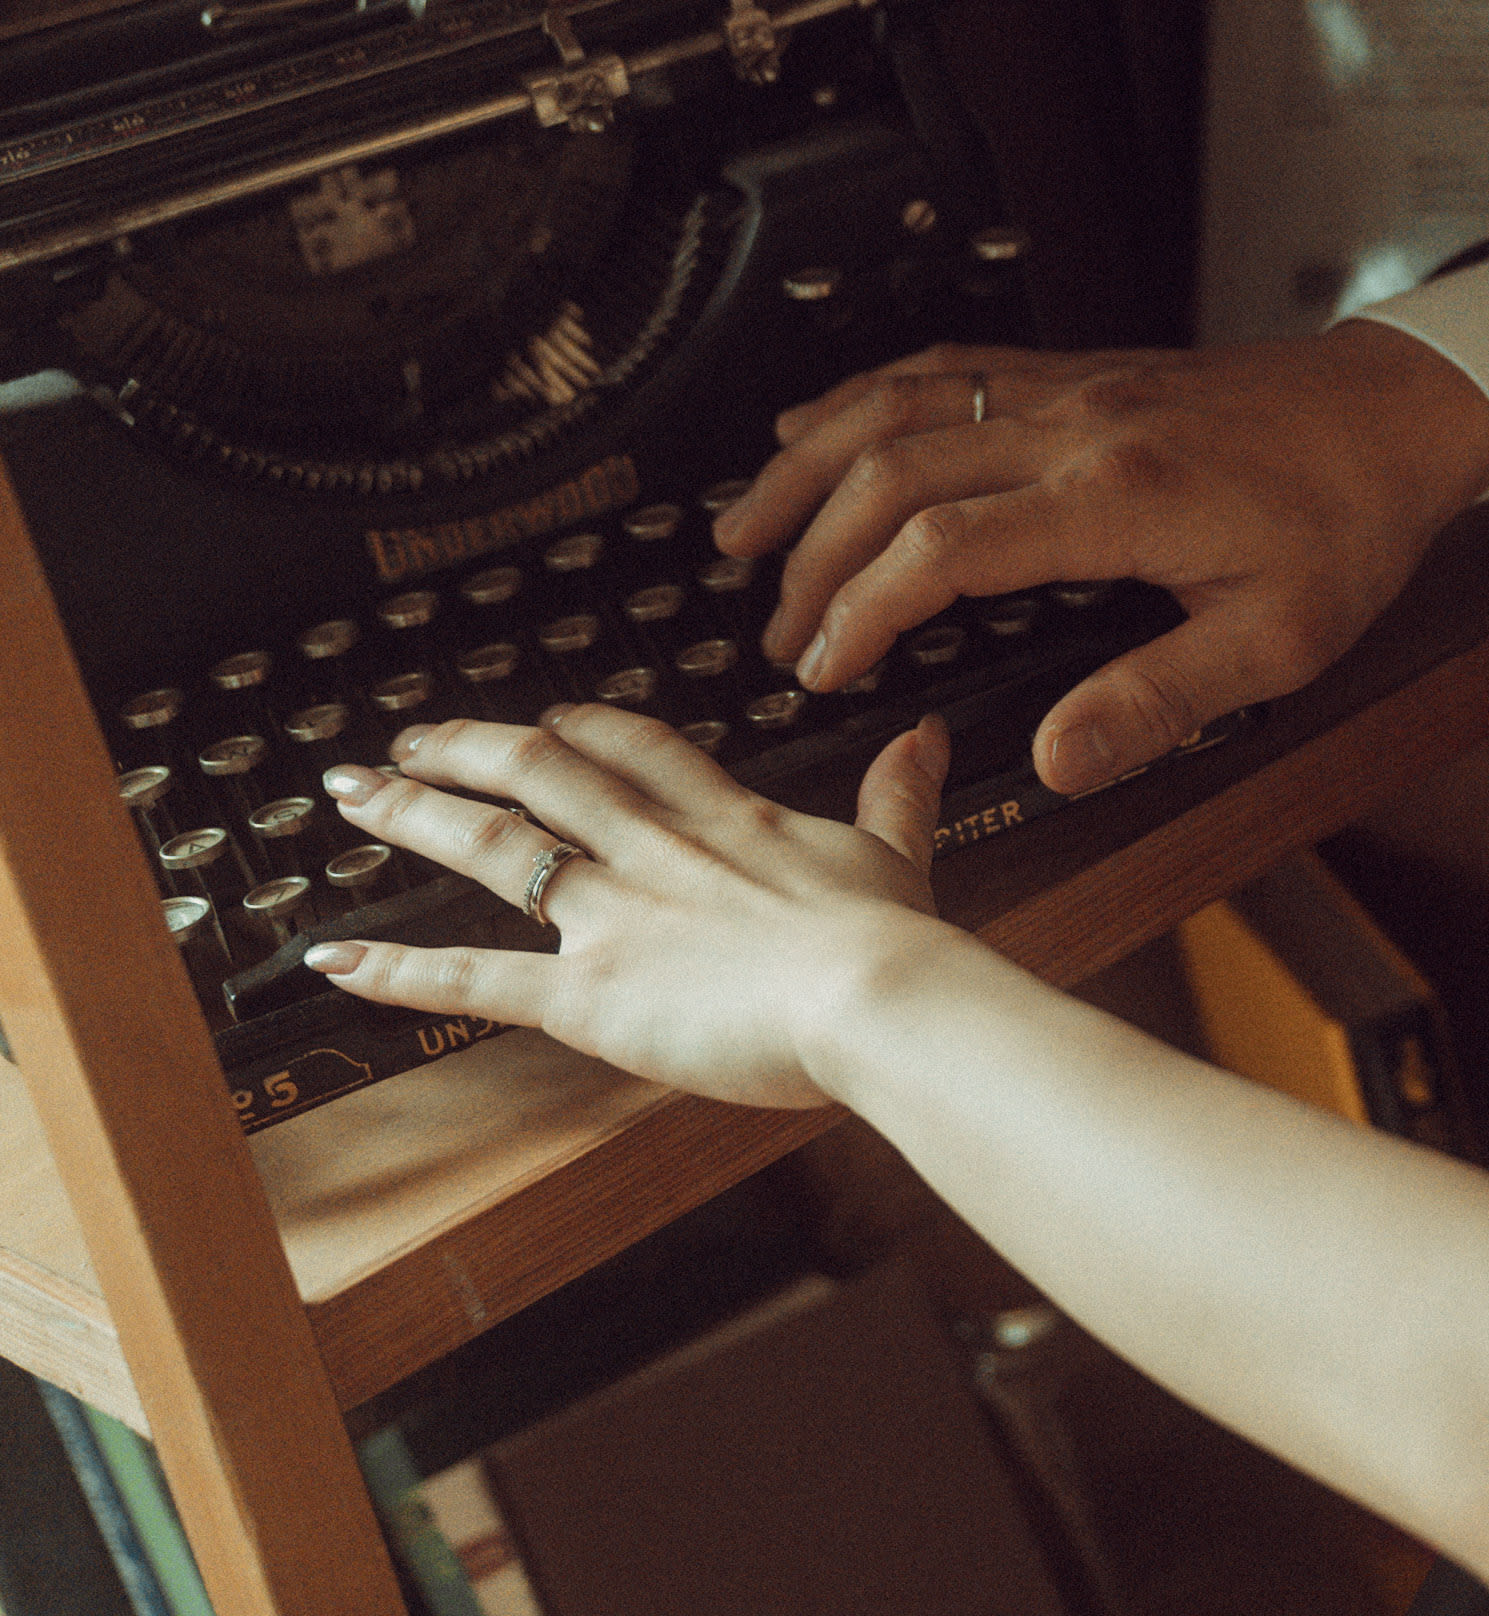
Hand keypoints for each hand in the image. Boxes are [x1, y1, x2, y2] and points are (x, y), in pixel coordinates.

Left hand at [304, 705, 957, 1108]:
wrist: (877, 996)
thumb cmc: (893, 942)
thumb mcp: (898, 850)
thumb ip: (899, 790)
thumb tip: (924, 735)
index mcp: (728, 821)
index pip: (636, 750)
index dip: (582, 729)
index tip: (549, 718)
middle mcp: (654, 852)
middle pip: (542, 776)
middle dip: (467, 751)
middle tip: (408, 741)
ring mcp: (614, 916)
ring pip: (495, 846)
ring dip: (415, 816)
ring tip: (352, 795)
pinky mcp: (590, 993)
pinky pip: (476, 977)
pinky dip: (401, 967)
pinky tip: (337, 956)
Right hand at [709, 327, 1488, 793]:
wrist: (1401, 414)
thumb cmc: (1351, 523)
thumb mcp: (1279, 643)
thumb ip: (1161, 699)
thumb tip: (1056, 759)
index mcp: (1120, 498)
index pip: (944, 550)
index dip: (863, 612)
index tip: (822, 667)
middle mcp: (1080, 427)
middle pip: (896, 468)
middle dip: (811, 550)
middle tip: (771, 624)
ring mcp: (1075, 388)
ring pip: (903, 402)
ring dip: (811, 460)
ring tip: (744, 524)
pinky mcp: (1082, 371)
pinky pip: (949, 367)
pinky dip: (867, 395)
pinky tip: (826, 424)